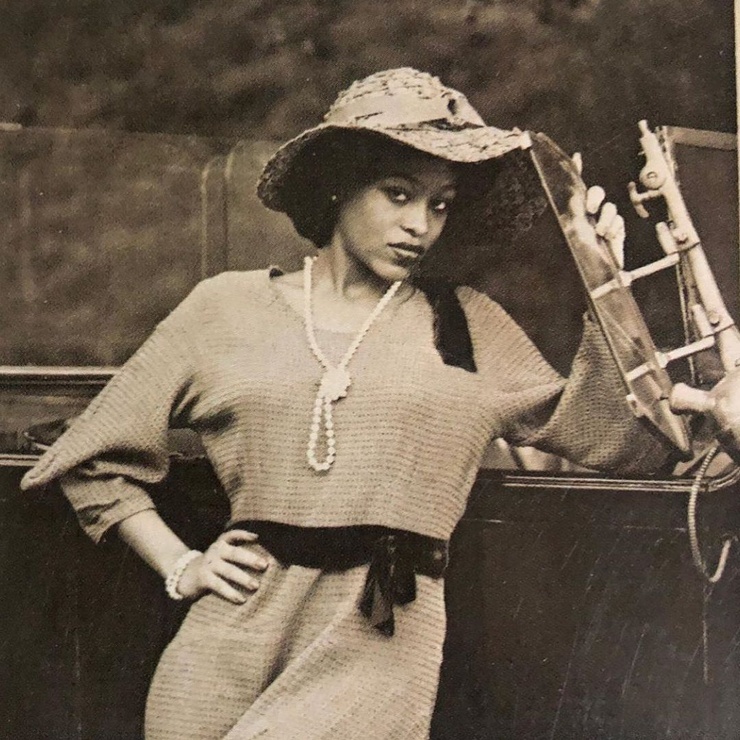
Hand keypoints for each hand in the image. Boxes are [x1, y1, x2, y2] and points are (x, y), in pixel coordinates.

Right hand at [176, 529, 268, 603]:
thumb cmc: (212, 565)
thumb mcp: (221, 555)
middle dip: (250, 559)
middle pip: (234, 553)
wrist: (183, 575)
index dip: (244, 535)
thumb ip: (236, 554)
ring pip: (228, 571)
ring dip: (243, 578)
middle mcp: (215, 551)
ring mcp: (209, 564)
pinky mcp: (204, 578)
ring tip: (256, 586)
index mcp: (221, 543)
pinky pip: (219, 585)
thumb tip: (264, 562)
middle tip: (264, 565)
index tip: (257, 537)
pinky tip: (241, 599)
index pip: (232, 535)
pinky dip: (231, 593)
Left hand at [572, 152, 625, 268]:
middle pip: (596, 193)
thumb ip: (566, 224)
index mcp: (575, 213)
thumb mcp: (566, 241)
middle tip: (590, 210)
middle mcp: (591, 215)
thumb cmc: (576, 260)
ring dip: (605, 218)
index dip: (577, 171)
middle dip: (595, 197)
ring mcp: (605, 222)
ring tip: (600, 232)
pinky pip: (618, 223)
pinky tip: (609, 236)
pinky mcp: (617, 232)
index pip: (575, 188)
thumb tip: (566, 211)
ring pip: (610, 208)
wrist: (593, 280)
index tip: (576, 157)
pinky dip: (614, 228)